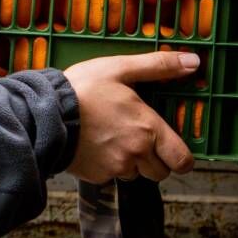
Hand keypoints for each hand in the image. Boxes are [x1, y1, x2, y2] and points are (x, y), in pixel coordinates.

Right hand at [64, 51, 199, 183]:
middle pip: (160, 172)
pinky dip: (107, 165)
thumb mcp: (119, 68)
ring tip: (112, 138)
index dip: (182, 158)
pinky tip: (95, 145)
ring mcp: (115, 167)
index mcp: (148, 128)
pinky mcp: (96, 176)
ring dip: (130, 162)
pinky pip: (111, 176)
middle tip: (138, 138)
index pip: (182, 160)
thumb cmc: (81, 89)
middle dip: (154, 159)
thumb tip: (193, 61)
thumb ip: (158, 66)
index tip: (174, 150)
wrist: (44, 113)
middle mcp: (136, 153)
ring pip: (135, 174)